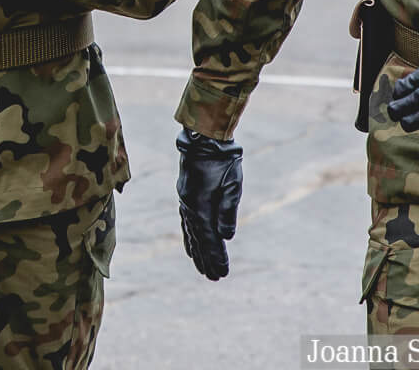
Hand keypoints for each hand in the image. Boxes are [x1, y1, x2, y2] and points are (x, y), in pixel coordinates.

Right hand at [176, 129, 243, 279]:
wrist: (204, 141)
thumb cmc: (223, 162)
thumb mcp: (232, 185)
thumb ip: (228, 211)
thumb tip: (226, 237)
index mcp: (202, 208)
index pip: (210, 240)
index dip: (216, 258)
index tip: (222, 273)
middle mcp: (190, 210)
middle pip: (199, 242)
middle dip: (207, 261)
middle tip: (215, 278)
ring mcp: (186, 204)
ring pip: (191, 235)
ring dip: (197, 253)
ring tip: (202, 269)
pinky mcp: (186, 198)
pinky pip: (186, 224)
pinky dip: (189, 238)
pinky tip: (191, 246)